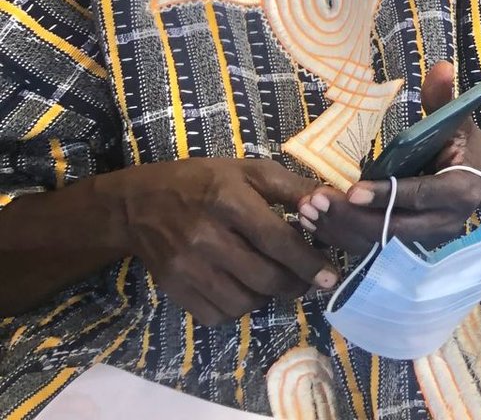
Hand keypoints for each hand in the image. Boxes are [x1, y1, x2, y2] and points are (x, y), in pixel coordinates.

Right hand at [113, 158, 336, 324]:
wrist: (140, 204)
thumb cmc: (204, 182)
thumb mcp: (250, 171)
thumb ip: (293, 187)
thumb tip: (334, 201)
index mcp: (229, 202)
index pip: (276, 240)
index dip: (308, 261)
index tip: (331, 276)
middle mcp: (205, 238)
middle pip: (264, 277)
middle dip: (295, 284)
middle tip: (308, 280)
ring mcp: (187, 267)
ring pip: (243, 302)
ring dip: (268, 298)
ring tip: (274, 280)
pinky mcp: (173, 289)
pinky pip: (217, 315)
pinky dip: (238, 309)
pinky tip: (244, 289)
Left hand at [298, 63, 480, 256]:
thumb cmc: (464, 145)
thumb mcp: (456, 120)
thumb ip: (443, 98)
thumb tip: (440, 67)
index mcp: (461, 190)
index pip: (419, 195)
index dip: (386, 194)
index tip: (352, 189)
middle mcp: (445, 223)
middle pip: (392, 228)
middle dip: (351, 216)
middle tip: (316, 200)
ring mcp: (426, 240)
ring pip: (377, 242)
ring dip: (339, 228)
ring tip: (307, 210)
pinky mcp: (409, 248)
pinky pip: (371, 247)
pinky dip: (342, 235)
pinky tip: (314, 221)